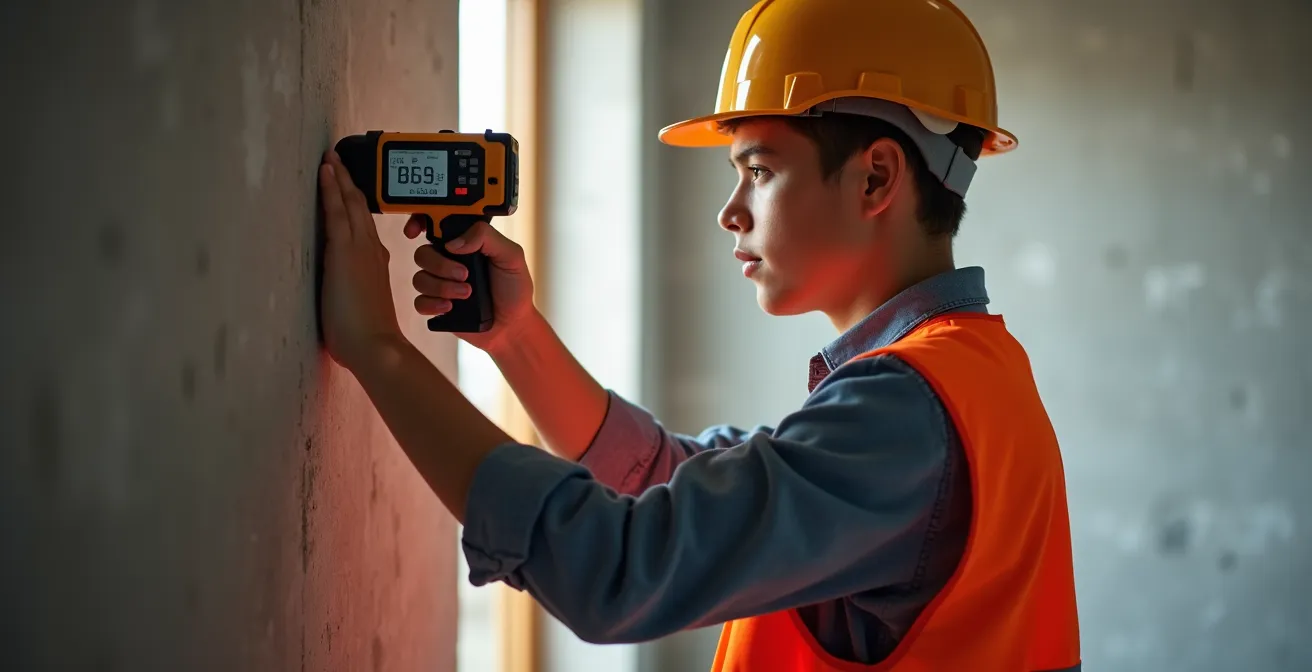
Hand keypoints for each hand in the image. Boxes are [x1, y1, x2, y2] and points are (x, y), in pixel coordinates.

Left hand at [318, 150, 405, 371]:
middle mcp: (372, 250)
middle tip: (340, 158)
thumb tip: (348, 287)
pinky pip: (337, 211)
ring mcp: (360, 248)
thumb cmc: (368, 336)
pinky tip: (326, 171)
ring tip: (331, 158)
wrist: (376, 345)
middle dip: (349, 181)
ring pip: (350, 203)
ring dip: (340, 178)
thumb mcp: (364, 305)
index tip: (351, 188)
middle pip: (360, 207)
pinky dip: (332, 188)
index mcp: (376, 262)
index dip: (357, 204)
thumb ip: (358, 290)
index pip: (364, 226)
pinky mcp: (344, 251)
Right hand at [403, 217, 536, 354]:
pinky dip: (432, 304)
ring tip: (467, 294)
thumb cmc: (514, 288)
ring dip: (441, 286)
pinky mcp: (437, 306)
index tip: (415, 231)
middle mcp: (448, 261)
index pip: (435, 226)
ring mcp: (441, 284)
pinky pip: (419, 302)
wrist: (513, 324)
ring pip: (420, 279)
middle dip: (440, 265)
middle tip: (465, 275)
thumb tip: (455, 242)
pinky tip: (450, 307)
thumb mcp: (511, 256)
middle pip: (423, 254)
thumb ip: (487, 238)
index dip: (418, 223)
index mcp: (464, 244)